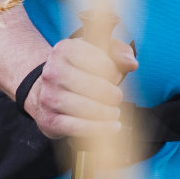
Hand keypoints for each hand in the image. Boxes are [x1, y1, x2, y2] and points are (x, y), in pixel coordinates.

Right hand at [22, 36, 137, 138]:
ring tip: (114, 112)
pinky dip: (97, 128)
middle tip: (117, 97)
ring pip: (83, 108)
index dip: (112, 70)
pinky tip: (112, 126)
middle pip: (90, 85)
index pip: (95, 60)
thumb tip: (131, 63)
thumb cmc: (80, 70)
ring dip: (106, 112)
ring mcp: (48, 97)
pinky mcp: (48, 119)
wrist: (48, 90)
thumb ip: (119, 52)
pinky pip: (75, 127)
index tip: (115, 76)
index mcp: (64, 50)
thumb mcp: (99, 53)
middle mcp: (52, 72)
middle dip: (111, 94)